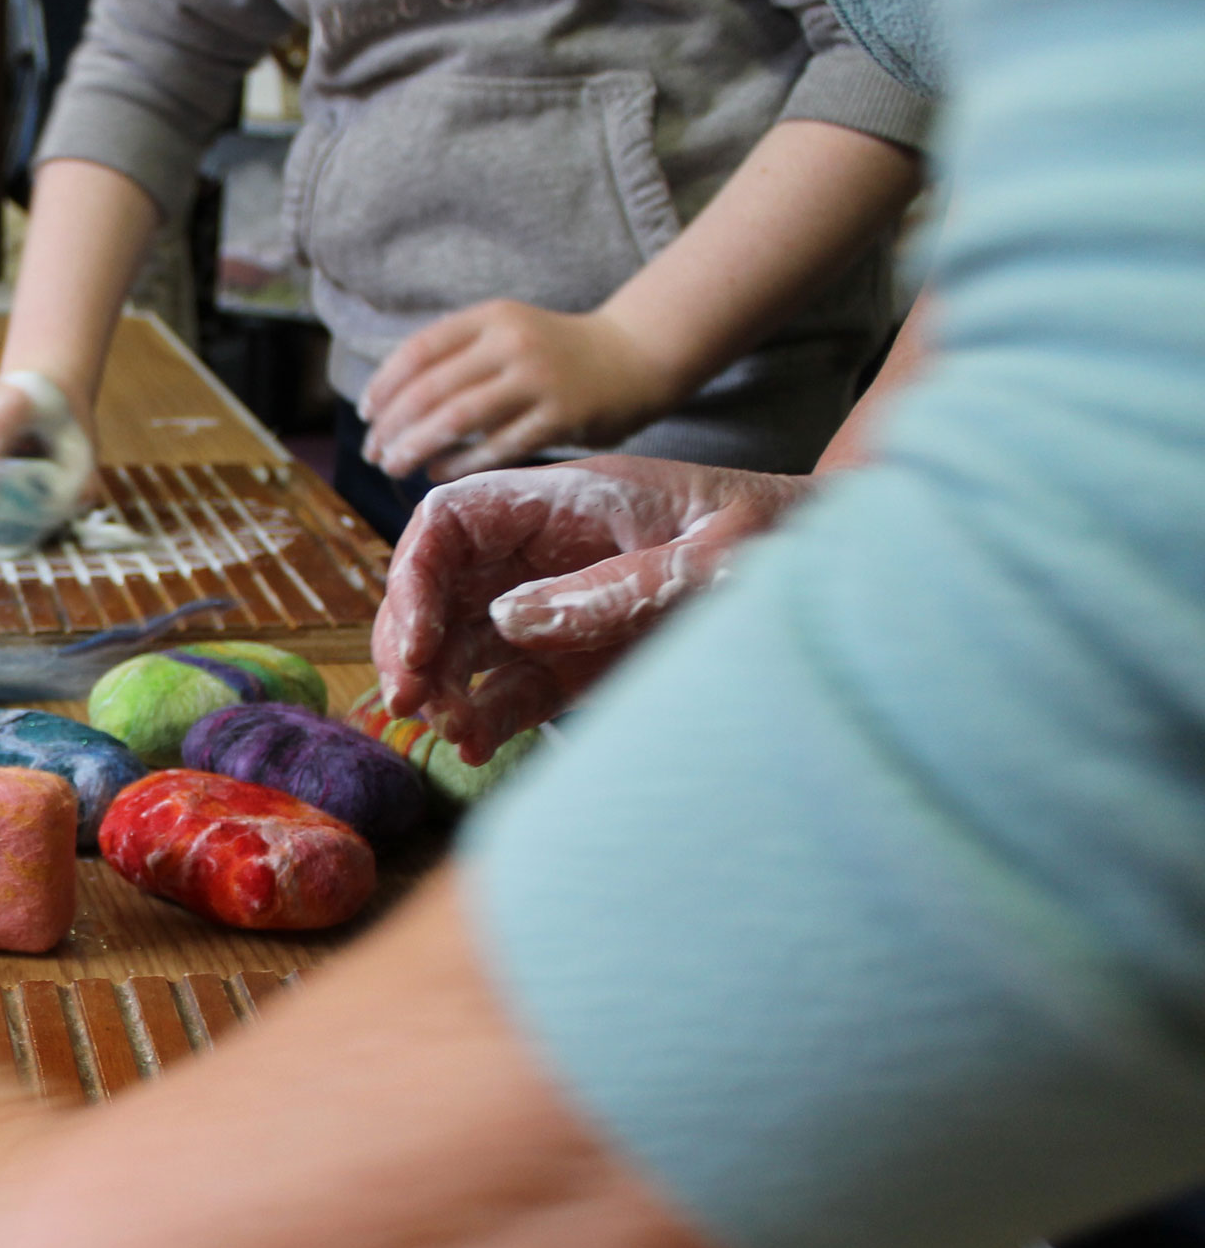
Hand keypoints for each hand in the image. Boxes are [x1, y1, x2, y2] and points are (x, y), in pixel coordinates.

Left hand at [361, 301, 687, 480]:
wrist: (635, 357)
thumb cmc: (555, 354)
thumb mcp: (505, 334)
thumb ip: (457, 357)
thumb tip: (390, 404)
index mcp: (490, 318)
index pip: (419, 350)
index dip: (384, 385)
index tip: (366, 414)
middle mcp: (511, 342)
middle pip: (431, 388)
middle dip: (392, 425)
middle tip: (373, 452)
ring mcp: (538, 378)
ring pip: (457, 418)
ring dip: (416, 446)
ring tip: (394, 466)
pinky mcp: (561, 416)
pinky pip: (498, 446)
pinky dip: (460, 462)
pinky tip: (437, 472)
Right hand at [373, 457, 812, 759]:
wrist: (841, 574)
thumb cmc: (783, 540)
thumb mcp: (713, 558)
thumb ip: (615, 588)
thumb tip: (510, 621)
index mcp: (564, 502)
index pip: (452, 519)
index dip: (415, 573)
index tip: (420, 640)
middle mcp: (543, 553)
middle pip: (437, 583)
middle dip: (409, 637)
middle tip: (407, 698)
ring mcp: (556, 609)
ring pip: (460, 641)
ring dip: (438, 685)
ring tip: (446, 729)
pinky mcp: (575, 664)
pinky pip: (507, 689)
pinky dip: (482, 718)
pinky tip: (475, 745)